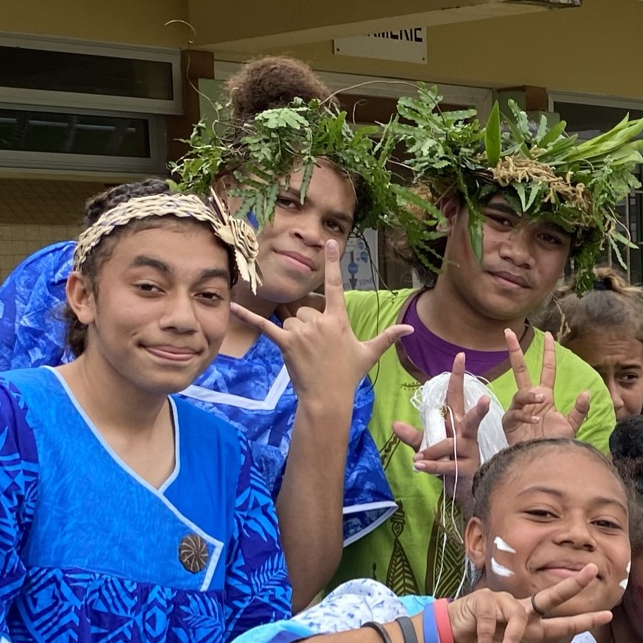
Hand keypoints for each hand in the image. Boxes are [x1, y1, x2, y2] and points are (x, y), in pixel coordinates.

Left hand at [231, 239, 406, 408]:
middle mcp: (320, 322)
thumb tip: (411, 329)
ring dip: (295, 334)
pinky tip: (231, 305)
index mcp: (339, 320)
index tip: (331, 244)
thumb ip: (388, 337)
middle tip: (316, 350)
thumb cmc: (348, 375)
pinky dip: (246, 316)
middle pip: (305, 310)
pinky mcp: (285, 343)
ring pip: (291, 320)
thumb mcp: (369, 354)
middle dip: (308, 326)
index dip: (334, 264)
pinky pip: (264, 325)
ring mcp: (302, 332)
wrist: (328, 398)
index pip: (335, 286)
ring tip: (305, 355)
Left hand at [390, 350, 489, 508]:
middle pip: (473, 419)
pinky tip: (418, 464)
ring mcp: (469, 452)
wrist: (463, 490)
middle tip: (485, 400)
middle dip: (479, 410)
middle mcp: (467, 434)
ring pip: (451, 444)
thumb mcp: (428, 447)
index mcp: (457, 423)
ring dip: (432, 450)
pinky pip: (446, 465)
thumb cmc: (448, 462)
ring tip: (418, 457)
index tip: (460, 356)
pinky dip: (431, 465)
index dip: (457, 377)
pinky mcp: (467, 469)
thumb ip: (413, 436)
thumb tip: (395, 425)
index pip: (456, 396)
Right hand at [448, 568, 614, 642]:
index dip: (583, 621)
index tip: (608, 614)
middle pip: (551, 596)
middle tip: (591, 570)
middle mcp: (521, 611)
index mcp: (529, 628)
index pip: (561, 624)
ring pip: (519, 619)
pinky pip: (492, 619)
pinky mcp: (485, 600)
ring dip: (511, 640)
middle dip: (571, 584)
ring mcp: (504, 603)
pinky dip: (486, 637)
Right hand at [502, 329, 594, 443]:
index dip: (548, 352)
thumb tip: (586, 392)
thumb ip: (580, 410)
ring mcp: (518, 410)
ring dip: (531, 395)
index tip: (550, 335)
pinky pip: (516, 413)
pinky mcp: (509, 422)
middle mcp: (530, 400)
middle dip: (514, 351)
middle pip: (520, 370)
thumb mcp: (572, 426)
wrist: (543, 462)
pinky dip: (526, 416)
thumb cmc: (555, 444)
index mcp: (545, 396)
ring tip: (542, 400)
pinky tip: (535, 422)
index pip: (547, 369)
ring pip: (521, 393)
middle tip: (508, 333)